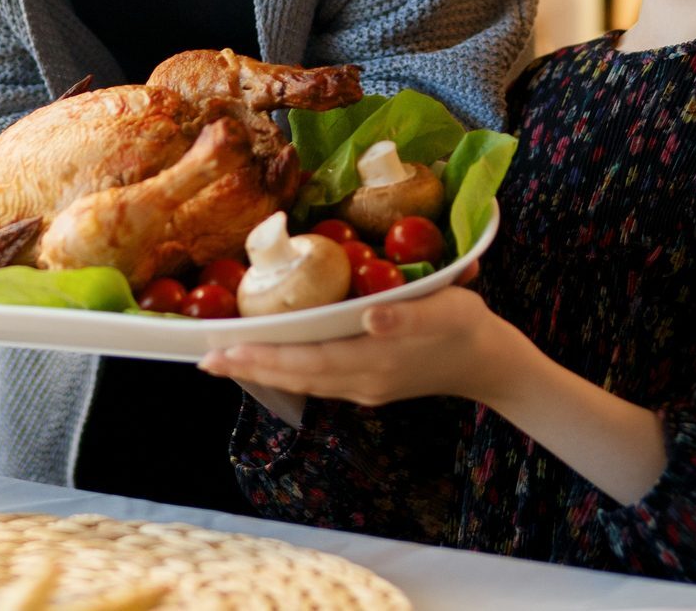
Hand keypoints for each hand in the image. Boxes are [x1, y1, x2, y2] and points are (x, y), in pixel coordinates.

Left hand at [199, 285, 526, 407]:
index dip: (262, 356)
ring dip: (263, 370)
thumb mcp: (445, 310)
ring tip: (225, 359)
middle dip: (249, 366)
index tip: (223, 351)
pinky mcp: (368, 383)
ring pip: (303, 380)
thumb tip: (369, 317)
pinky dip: (287, 369)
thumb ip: (406, 316)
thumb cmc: (466, 325)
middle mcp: (361, 379)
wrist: (490, 363)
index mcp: (372, 359)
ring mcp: (363, 386)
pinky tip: (271, 359)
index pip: (304, 360)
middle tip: (205, 358)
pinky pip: (317, 378)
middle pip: (294, 375)